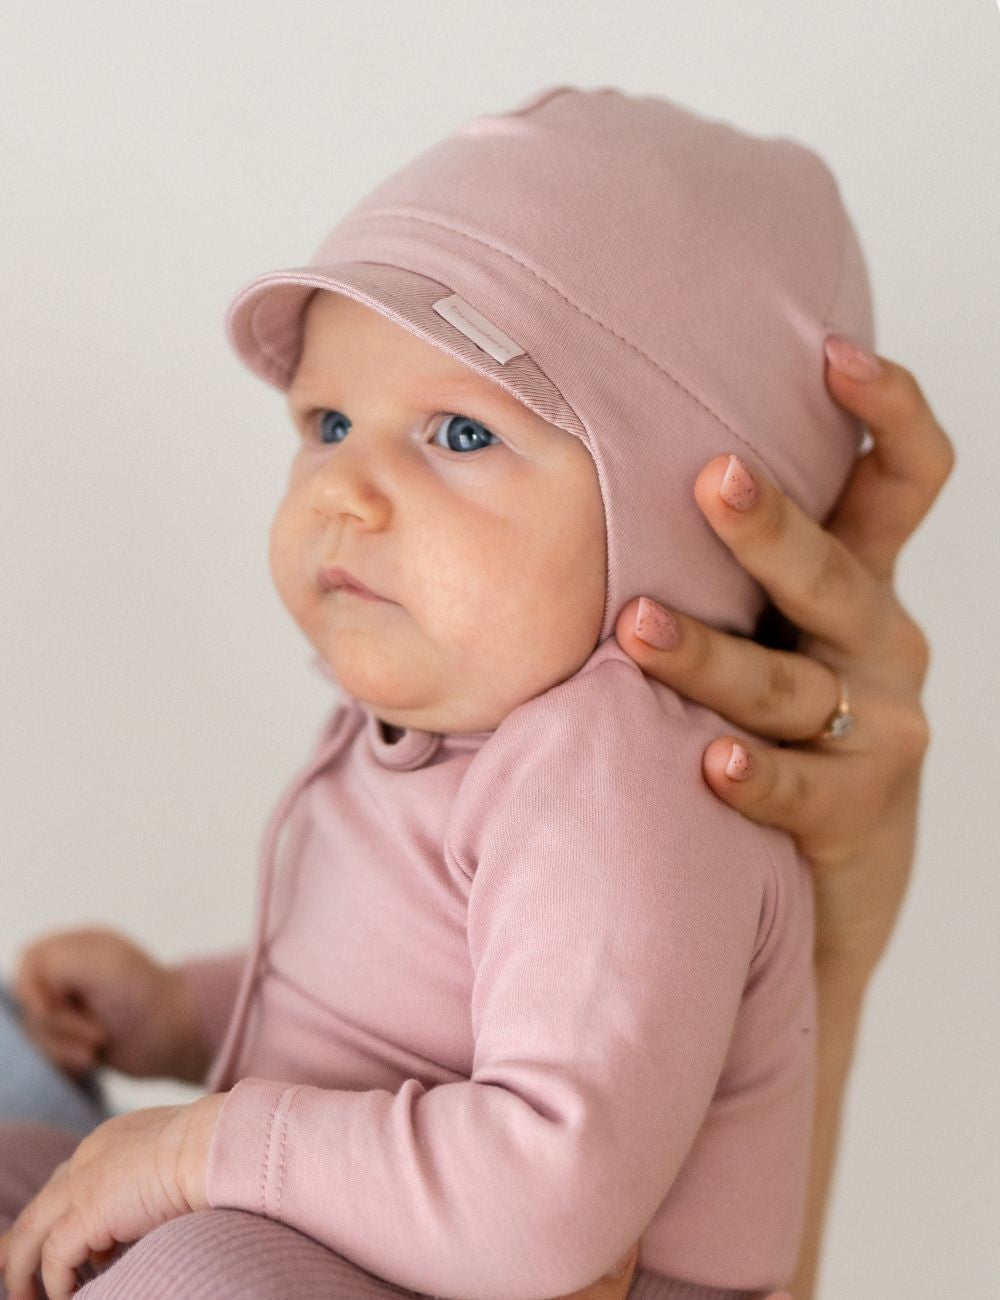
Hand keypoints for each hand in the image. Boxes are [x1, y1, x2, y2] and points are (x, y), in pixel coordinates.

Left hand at [0, 1092, 223, 1299]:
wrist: (218, 1144)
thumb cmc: (215, 1152)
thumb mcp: (177, 1161)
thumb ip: (153, 1182)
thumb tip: (152, 1211)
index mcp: (113, 1139)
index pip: (70, 1181)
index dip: (62, 1217)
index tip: (70, 1253)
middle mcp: (89, 1155)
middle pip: (41, 1206)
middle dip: (24, 1245)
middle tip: (20, 1281)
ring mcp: (83, 1181)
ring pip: (31, 1233)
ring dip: (25, 1273)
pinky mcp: (87, 1211)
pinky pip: (55, 1258)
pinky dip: (57, 1284)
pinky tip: (68, 1299)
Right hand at [13, 925, 210, 1082]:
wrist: (176, 1035)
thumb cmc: (140, 994)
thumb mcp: (95, 963)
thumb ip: (50, 965)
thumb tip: (32, 998)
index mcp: (79, 946)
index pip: (29, 961)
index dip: (32, 989)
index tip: (52, 1008)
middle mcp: (74, 973)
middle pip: (30, 1002)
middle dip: (59, 1023)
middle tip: (98, 1030)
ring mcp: (76, 1006)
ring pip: (37, 1031)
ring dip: (65, 1045)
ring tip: (99, 1046)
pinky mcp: (79, 1036)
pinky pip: (50, 1051)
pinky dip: (68, 1059)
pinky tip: (95, 1059)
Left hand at [615, 344, 952, 981]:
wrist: (832, 858)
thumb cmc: (778, 715)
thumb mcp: (775, 623)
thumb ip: (730, 563)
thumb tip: (626, 460)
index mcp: (859, 580)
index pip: (904, 481)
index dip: (890, 413)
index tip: (833, 353)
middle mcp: (878, 639)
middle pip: (833, 574)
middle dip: (771, 528)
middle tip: (711, 477)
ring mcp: (875, 724)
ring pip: (787, 683)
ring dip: (711, 657)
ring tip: (639, 629)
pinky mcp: (858, 805)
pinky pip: (798, 787)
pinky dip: (754, 776)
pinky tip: (710, 762)